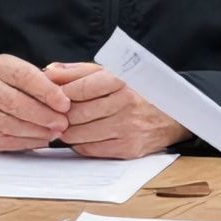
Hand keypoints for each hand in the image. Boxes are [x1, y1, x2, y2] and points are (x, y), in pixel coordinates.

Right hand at [0, 54, 71, 150]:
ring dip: (36, 131)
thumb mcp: (36, 77)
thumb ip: (51, 82)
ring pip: (8, 123)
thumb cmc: (22, 88)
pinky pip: (4, 140)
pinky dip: (27, 142)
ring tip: (55, 132)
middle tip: (62, 123)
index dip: (46, 91)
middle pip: (14, 101)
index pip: (23, 75)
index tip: (65, 104)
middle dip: (42, 114)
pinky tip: (42, 140)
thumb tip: (63, 98)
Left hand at [47, 62, 187, 159]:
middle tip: (54, 114)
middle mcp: (125, 103)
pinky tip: (81, 136)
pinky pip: (90, 149)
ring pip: (80, 134)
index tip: (51, 98)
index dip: (59, 95)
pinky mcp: (128, 148)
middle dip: (61, 116)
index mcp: (119, 80)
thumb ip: (77, 71)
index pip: (78, 89)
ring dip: (68, 131)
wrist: (171, 114)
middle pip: (76, 114)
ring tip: (66, 125)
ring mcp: (127, 128)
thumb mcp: (109, 73)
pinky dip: (79, 144)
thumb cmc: (133, 90)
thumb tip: (48, 71)